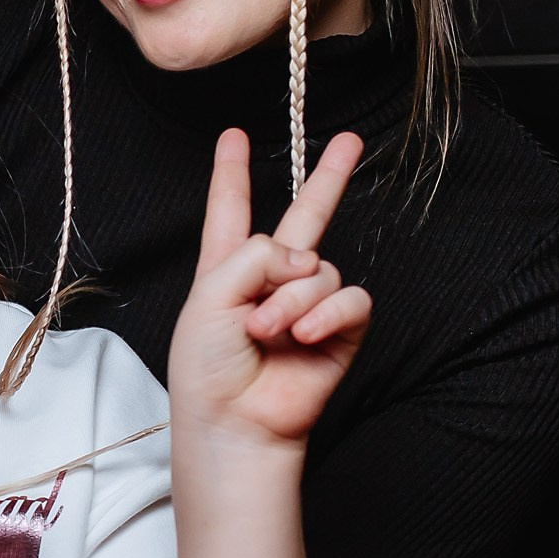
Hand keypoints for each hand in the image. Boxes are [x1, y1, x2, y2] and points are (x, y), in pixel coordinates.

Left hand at [166, 129, 371, 452]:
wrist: (234, 421)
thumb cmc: (207, 366)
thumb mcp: (210, 294)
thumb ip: (257, 254)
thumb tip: (308, 258)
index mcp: (228, 268)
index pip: (231, 211)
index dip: (232, 174)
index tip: (233, 137)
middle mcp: (271, 281)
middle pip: (305, 217)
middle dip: (329, 178)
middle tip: (351, 141)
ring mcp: (308, 305)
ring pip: (321, 269)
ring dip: (294, 300)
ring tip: (268, 332)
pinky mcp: (339, 331)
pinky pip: (351, 300)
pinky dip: (327, 313)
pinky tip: (306, 335)